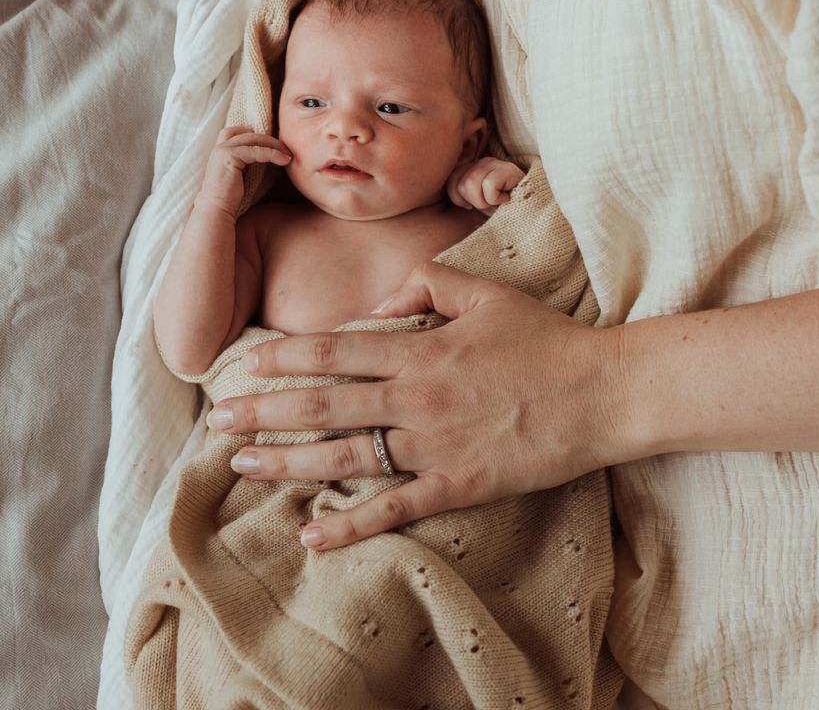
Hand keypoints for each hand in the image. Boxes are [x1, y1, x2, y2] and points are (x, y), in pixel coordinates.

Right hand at [198, 126, 291, 215]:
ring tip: (288, 155)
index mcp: (221, 151)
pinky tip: (284, 160)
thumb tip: (271, 156)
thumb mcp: (241, 176)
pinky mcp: (229, 156)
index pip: (238, 132)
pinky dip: (272, 153)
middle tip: (286, 149)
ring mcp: (223, 150)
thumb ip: (249, 163)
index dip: (255, 134)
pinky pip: (256, 150)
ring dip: (274, 145)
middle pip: (249, 133)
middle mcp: (220, 147)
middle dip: (270, 140)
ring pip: (254, 139)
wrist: (217, 211)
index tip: (273, 144)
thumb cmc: (231, 199)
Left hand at [206, 263, 628, 550]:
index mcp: (421, 349)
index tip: (245, 365)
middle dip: (265, 412)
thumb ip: (429, 283)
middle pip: (325, 404)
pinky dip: (349, 525)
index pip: (336, 350)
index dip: (284, 357)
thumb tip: (385, 301)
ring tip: (243, 464)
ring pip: (346, 456)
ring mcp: (434, 445)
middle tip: (218, 420)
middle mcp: (417, 397)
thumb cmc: (546, 340)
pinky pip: (393, 508)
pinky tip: (310, 535)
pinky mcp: (457, 485)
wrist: (600, 393)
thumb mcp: (486, 293)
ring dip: (289, 462)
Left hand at [446, 157, 524, 213]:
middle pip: (462, 182)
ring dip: (485, 202)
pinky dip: (496, 199)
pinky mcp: (510, 170)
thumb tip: (443, 189)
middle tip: (489, 205)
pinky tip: (506, 200)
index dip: (458, 197)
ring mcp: (497, 164)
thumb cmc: (497, 213)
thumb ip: (460, 192)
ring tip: (497, 203)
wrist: (524, 219)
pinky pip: (489, 185)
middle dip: (474, 201)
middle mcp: (484, 162)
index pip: (452, 178)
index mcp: (472, 168)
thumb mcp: (474, 203)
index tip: (472, 205)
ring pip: (472, 184)